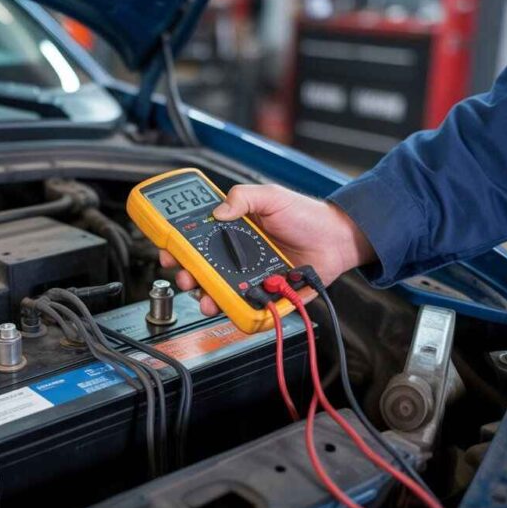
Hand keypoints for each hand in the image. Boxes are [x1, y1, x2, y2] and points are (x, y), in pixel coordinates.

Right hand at [158, 184, 376, 314]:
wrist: (337, 240)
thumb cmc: (306, 216)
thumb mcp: (271, 196)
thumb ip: (243, 197)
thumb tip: (219, 211)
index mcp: (234, 230)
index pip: (198, 239)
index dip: (179, 245)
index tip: (168, 250)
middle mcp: (238, 255)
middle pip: (203, 269)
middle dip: (187, 275)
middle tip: (185, 276)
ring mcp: (250, 276)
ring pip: (220, 291)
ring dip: (207, 297)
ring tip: (206, 298)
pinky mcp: (266, 293)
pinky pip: (247, 306)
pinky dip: (237, 311)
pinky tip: (234, 307)